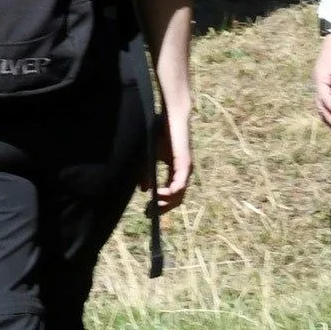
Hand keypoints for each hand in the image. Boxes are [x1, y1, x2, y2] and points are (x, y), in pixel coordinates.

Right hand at [153, 96, 197, 214]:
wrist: (171, 116)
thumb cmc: (161, 132)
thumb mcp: (149, 157)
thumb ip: (147, 173)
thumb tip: (144, 190)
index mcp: (176, 172)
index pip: (171, 194)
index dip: (160, 204)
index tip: (147, 210)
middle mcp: (183, 173)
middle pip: (176, 199)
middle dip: (162, 208)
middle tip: (148, 214)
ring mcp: (186, 170)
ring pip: (179, 196)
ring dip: (164, 203)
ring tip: (151, 206)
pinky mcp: (184, 165)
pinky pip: (179, 185)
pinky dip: (169, 193)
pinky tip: (157, 194)